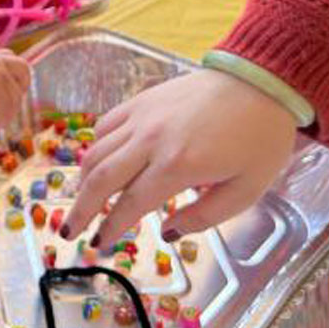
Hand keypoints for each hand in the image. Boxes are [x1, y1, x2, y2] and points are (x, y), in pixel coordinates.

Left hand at [0, 49, 30, 130]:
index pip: (6, 109)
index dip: (0, 123)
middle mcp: (1, 70)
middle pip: (15, 96)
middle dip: (7, 111)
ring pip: (22, 73)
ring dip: (19, 90)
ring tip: (7, 101)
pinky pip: (13, 60)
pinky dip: (15, 72)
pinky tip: (7, 82)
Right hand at [61, 69, 297, 248]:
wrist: (260, 83)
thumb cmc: (260, 139)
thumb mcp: (246, 190)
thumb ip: (204, 216)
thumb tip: (168, 232)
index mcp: (178, 165)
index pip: (131, 204)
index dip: (111, 228)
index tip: (100, 244)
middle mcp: (151, 140)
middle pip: (100, 179)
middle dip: (80, 209)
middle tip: (68, 231)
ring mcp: (141, 117)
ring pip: (96, 152)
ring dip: (83, 181)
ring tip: (81, 202)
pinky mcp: (140, 101)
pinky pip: (105, 127)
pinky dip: (95, 148)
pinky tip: (99, 163)